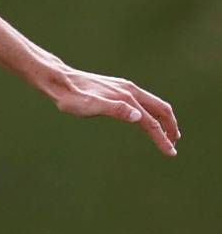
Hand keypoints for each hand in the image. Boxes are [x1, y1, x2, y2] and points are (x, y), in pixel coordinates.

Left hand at [48, 67, 178, 156]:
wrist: (60, 81)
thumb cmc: (72, 97)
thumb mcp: (91, 107)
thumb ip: (115, 110)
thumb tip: (138, 117)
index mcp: (127, 97)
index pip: (151, 121)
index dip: (162, 137)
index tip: (170, 152)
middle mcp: (130, 90)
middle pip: (160, 109)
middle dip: (170, 126)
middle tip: (174, 143)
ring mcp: (125, 88)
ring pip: (152, 104)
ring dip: (162, 119)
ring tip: (165, 133)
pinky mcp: (118, 89)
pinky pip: (142, 101)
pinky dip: (150, 112)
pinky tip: (144, 119)